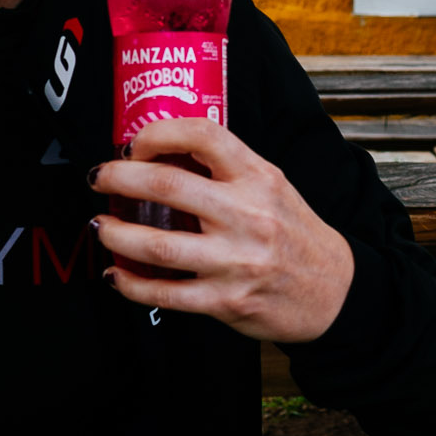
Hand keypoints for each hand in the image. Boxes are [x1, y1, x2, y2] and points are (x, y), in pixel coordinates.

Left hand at [89, 118, 354, 343]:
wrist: (335, 291)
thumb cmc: (296, 234)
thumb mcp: (272, 186)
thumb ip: (226, 170)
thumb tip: (163, 155)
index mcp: (258, 178)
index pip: (203, 135)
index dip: (158, 134)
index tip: (136, 145)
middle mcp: (247, 215)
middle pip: (167, 186)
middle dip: (118, 179)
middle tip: (99, 179)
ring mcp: (236, 261)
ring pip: (157, 246)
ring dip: (116, 235)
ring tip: (102, 227)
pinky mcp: (227, 301)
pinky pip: (165, 293)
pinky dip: (131, 284)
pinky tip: (117, 275)